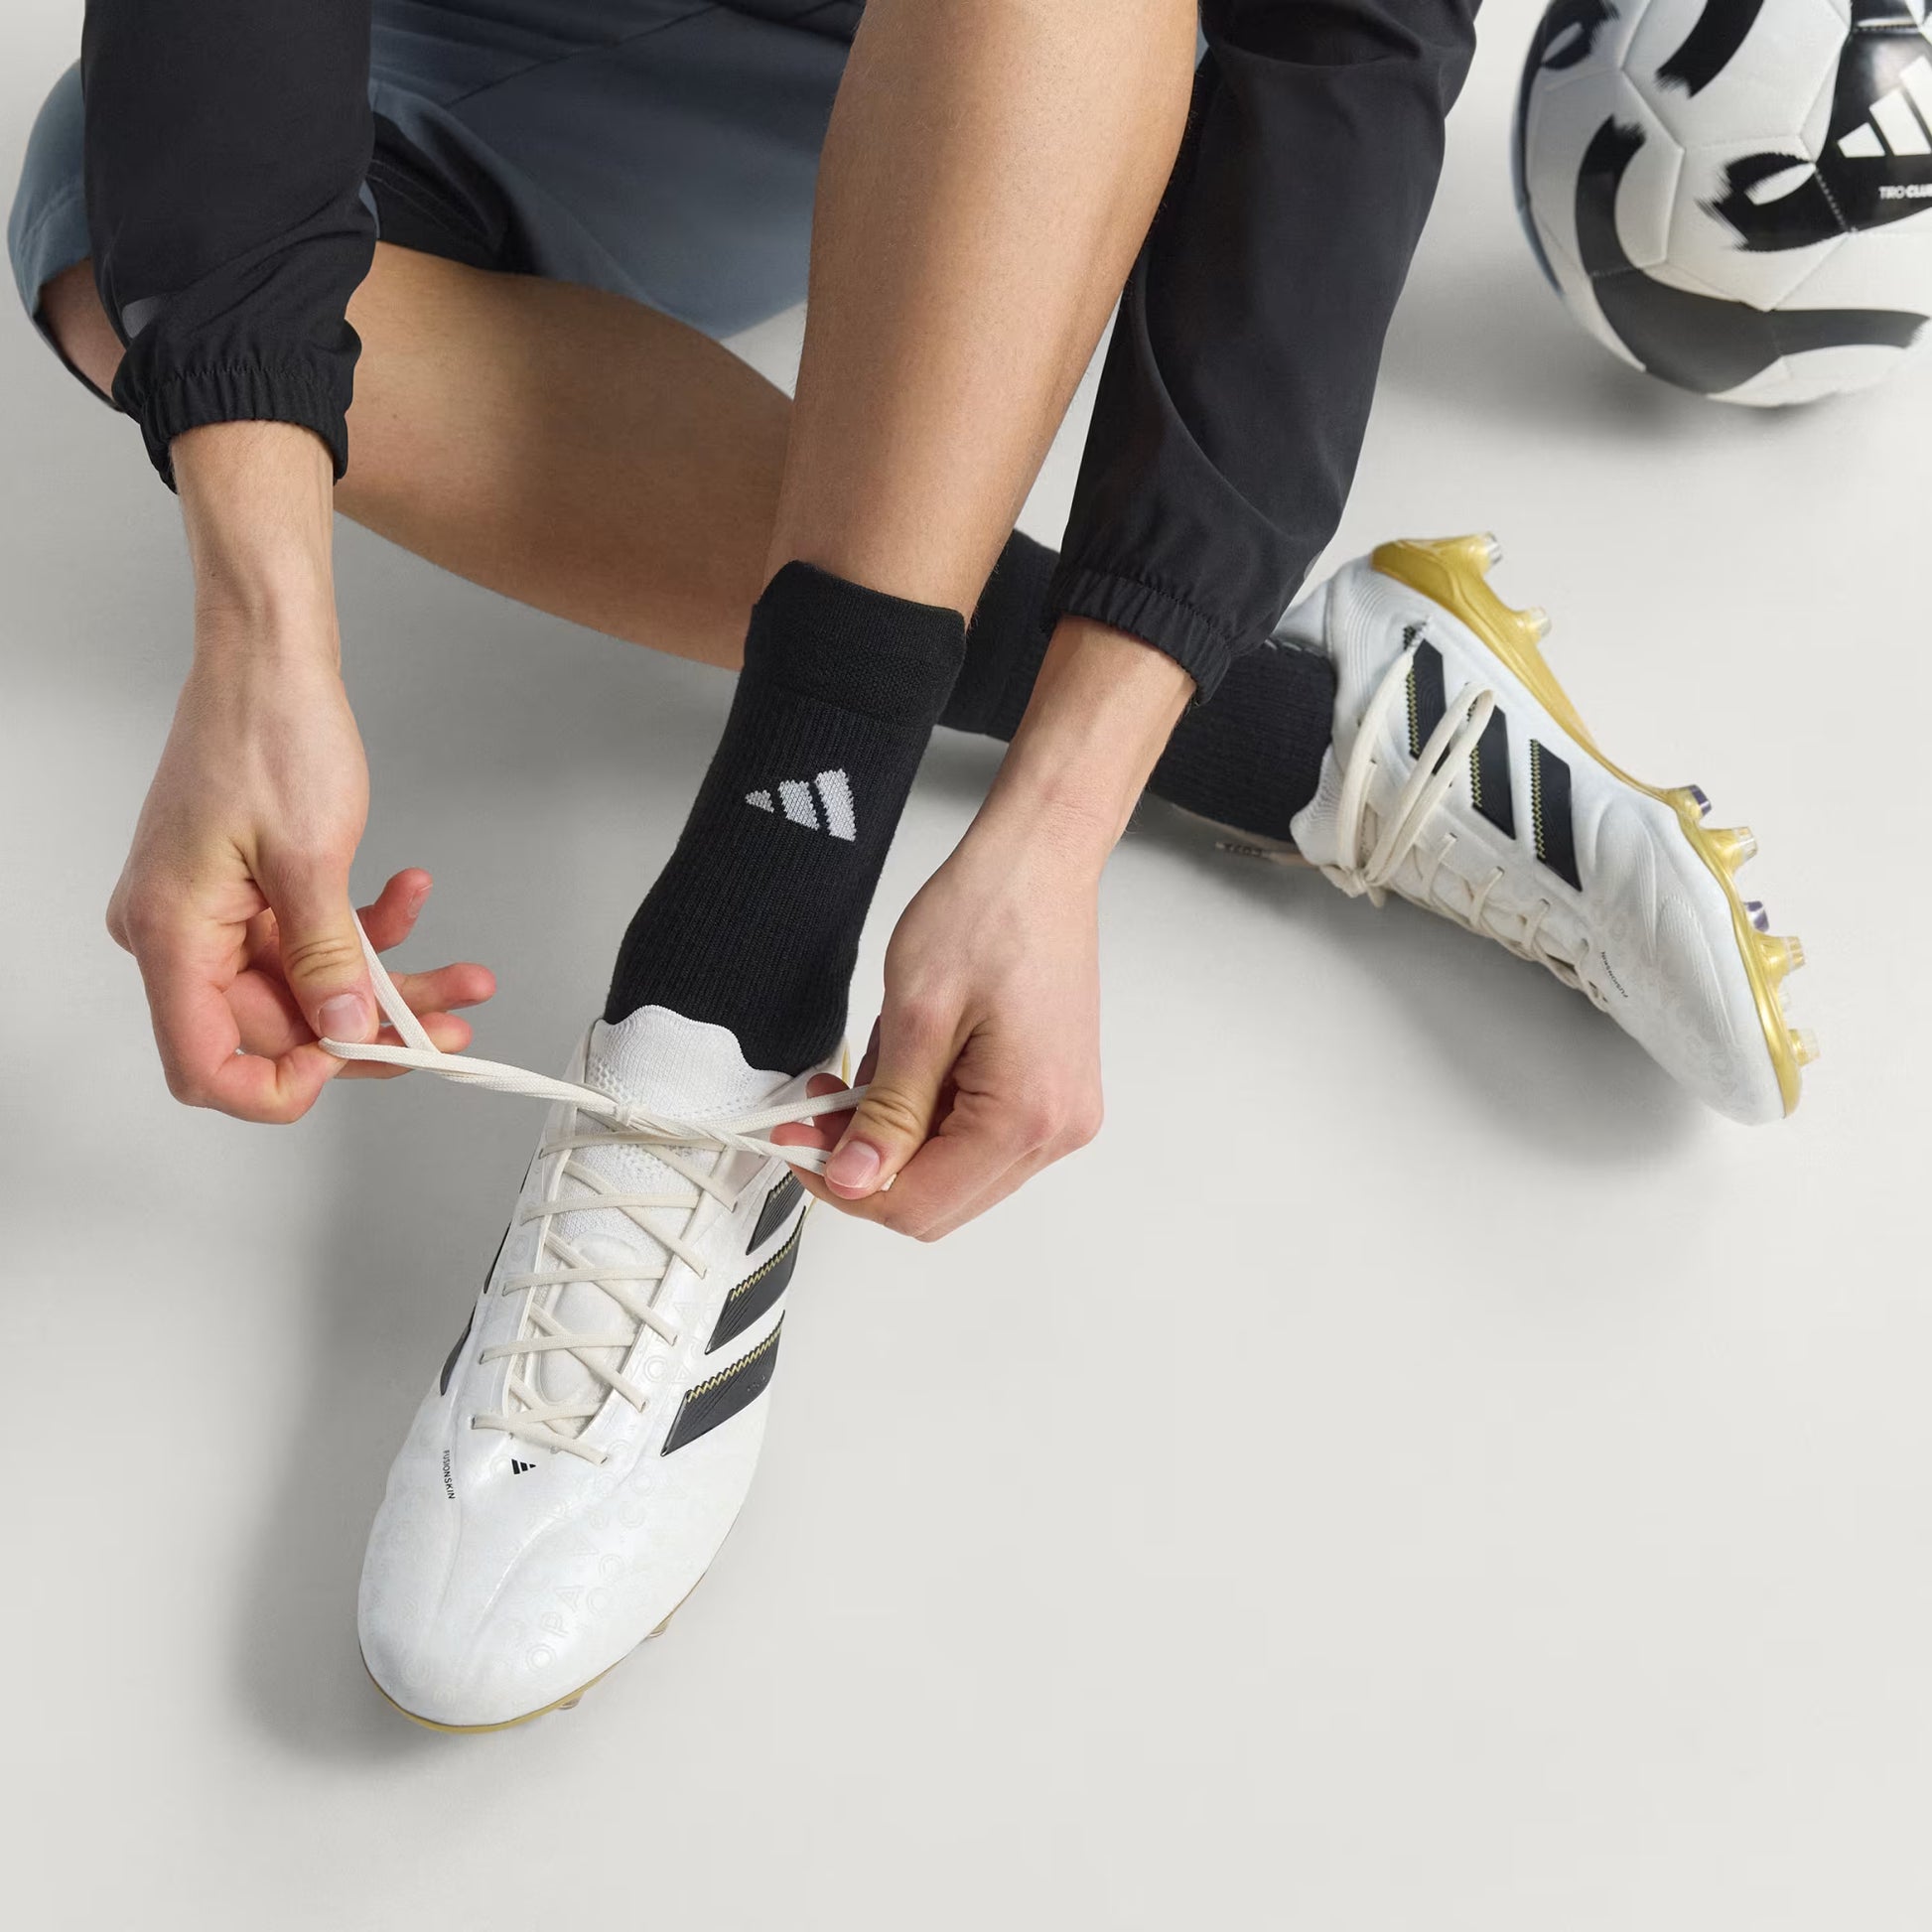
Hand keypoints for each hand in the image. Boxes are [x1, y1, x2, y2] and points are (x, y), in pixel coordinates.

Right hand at [107, 635, 492, 1121]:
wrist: (268, 658)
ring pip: (309, 986)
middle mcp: (181, 931)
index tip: (353, 1069)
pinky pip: (311, 938)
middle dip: (370, 1028)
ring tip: (463, 976)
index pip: (205, 1064)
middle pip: (276, 1027)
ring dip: (388, 983)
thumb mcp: (311, 859)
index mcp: (172, 932)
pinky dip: (367, 931)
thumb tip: (346, 1032)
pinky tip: (410, 898)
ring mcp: (214, 912)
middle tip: (449, 1028)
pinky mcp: (247, 892)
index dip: (280, 1085)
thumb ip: (329, 959)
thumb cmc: (267, 731)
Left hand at [773, 809, 1105, 1239]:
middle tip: (814, 1111)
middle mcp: (1057, 1131)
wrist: (1040, 861)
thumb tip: (854, 1180)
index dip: (845, 1186)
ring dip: (896, 1142)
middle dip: (867, 1166)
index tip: (796, 1143)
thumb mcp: (916, 1014)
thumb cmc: (987, 913)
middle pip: (940, 1201)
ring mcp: (1061, 1116)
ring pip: (955, 1174)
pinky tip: (903, 1070)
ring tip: (859, 1078)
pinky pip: (977, 1138)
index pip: (920, 1205)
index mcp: (1027, 1117)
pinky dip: (928, 1119)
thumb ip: (887, 1112)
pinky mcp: (1053, 1095)